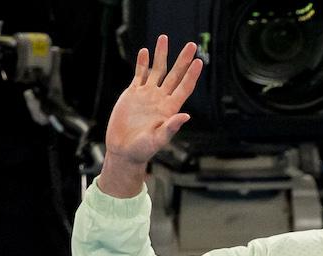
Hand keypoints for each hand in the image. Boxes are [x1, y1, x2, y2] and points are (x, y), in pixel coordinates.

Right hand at [105, 34, 202, 166]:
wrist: (124, 150)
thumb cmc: (143, 150)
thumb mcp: (158, 140)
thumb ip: (171, 127)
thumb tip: (185, 116)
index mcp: (169, 108)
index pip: (184, 87)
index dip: (192, 75)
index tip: (199, 61)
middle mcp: (160, 99)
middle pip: (174, 74)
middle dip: (183, 59)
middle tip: (191, 45)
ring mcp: (147, 95)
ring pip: (156, 70)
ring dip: (161, 55)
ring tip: (163, 38)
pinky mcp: (133, 94)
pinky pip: (139, 75)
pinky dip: (141, 63)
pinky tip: (144, 51)